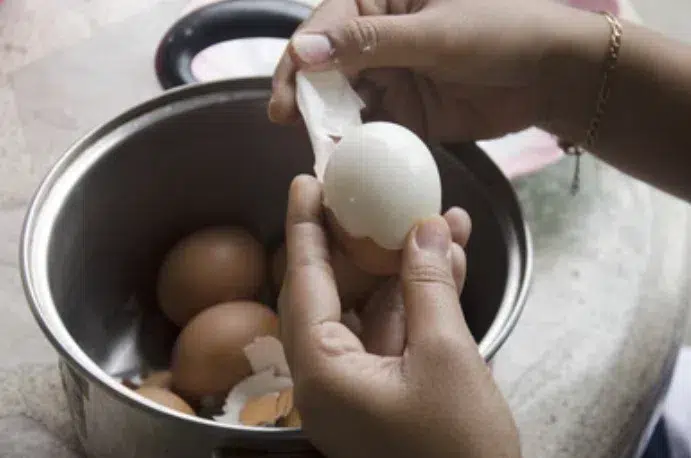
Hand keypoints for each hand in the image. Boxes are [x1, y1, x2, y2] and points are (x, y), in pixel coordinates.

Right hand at [269, 0, 582, 141]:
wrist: (550, 75)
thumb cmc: (501, 31)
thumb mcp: (434, 34)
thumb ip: (369, 44)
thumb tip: (303, 50)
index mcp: (381, 2)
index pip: (325, 26)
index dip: (299, 59)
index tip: (284, 94)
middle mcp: (377, 39)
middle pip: (325, 66)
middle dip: (306, 93)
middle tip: (288, 121)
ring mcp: (389, 77)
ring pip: (343, 100)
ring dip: (328, 122)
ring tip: (315, 145)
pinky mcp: (404, 113)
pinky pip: (370, 129)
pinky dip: (357, 143)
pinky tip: (344, 158)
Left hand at [279, 175, 520, 457]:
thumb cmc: (458, 450)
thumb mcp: (447, 358)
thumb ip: (429, 287)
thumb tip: (424, 228)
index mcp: (321, 370)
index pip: (304, 281)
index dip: (306, 226)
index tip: (306, 182)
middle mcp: (329, 375)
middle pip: (337, 288)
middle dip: (367, 239)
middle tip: (375, 193)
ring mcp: (360, 382)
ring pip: (375, 306)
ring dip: (408, 265)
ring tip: (441, 218)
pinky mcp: (389, 389)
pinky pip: (397, 330)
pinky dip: (422, 298)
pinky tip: (450, 260)